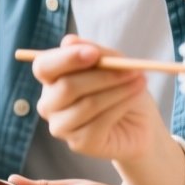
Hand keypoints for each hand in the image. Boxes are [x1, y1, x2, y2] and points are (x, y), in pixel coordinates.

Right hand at [32, 35, 168, 164]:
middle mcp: (49, 104)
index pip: (44, 66)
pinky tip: (133, 98)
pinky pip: (99, 123)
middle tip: (132, 70)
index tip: (93, 53)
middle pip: (66, 86)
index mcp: (51, 79)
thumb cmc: (122, 88)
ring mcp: (61, 126)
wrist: (141, 122)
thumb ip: (95, 52)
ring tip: (140, 82)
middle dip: (103, 76)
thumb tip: (68, 41)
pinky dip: (121, 106)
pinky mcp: (78, 143)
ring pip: (87, 104)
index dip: (66, 59)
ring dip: (118, 91)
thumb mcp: (114, 63)